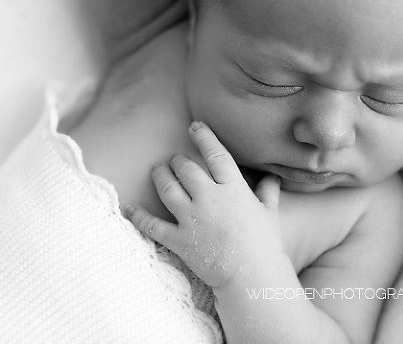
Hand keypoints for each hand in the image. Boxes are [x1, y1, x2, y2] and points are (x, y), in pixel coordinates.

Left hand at [128, 121, 282, 288]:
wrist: (253, 276)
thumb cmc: (265, 244)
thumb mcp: (270, 214)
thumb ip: (268, 192)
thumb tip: (272, 178)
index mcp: (233, 189)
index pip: (216, 154)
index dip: (204, 136)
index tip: (195, 126)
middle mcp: (210, 198)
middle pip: (187, 168)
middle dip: (178, 160)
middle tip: (175, 158)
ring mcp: (192, 219)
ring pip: (168, 188)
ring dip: (160, 175)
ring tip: (158, 169)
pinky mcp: (180, 239)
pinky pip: (153, 225)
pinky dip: (138, 216)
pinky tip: (129, 208)